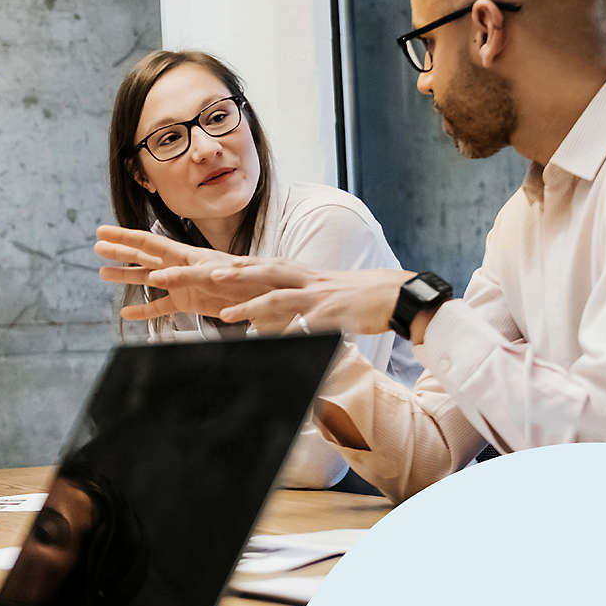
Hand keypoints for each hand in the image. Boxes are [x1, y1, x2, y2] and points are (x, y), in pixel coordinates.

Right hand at [95, 225, 262, 319]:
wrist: (266, 295)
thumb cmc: (246, 281)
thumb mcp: (216, 277)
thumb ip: (186, 277)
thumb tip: (156, 278)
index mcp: (186, 255)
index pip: (148, 243)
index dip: (124, 237)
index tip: (102, 232)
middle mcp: (180, 266)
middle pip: (143, 255)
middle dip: (120, 250)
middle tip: (96, 245)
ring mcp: (181, 284)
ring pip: (147, 279)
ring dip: (126, 276)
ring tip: (102, 274)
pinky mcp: (188, 302)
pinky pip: (161, 307)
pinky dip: (144, 310)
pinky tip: (127, 313)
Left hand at [213, 262, 414, 334]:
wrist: (398, 294)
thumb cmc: (360, 296)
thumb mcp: (325, 293)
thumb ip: (300, 301)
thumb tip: (279, 318)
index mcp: (303, 274)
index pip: (265, 265)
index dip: (239, 264)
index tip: (212, 264)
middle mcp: (306, 280)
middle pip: (261, 272)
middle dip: (232, 274)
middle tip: (207, 275)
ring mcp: (318, 296)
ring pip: (277, 296)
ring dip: (249, 305)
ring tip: (224, 314)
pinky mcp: (332, 314)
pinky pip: (305, 324)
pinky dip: (289, 332)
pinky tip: (272, 340)